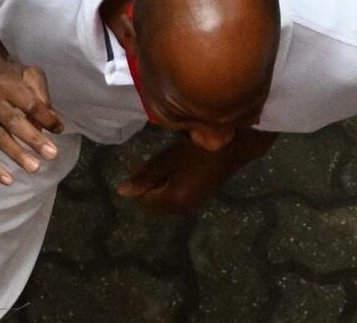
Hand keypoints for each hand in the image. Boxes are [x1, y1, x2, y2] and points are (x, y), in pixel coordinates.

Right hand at [0, 61, 63, 184]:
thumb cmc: (10, 75)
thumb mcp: (29, 73)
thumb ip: (42, 95)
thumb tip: (52, 122)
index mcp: (8, 85)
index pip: (30, 104)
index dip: (46, 117)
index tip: (59, 128)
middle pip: (14, 122)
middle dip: (33, 139)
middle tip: (52, 154)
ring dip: (16, 154)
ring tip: (34, 168)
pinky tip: (8, 181)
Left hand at [117, 130, 273, 214]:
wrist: (234, 148)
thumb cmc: (197, 150)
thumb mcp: (168, 159)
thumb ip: (145, 176)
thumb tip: (122, 192)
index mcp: (173, 200)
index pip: (144, 202)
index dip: (138, 184)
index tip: (139, 162)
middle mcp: (183, 208)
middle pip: (154, 205)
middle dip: (146, 187)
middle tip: (148, 163)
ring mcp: (194, 204)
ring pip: (166, 202)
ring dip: (158, 187)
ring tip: (162, 164)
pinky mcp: (201, 196)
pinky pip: (177, 198)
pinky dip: (170, 187)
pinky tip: (175, 169)